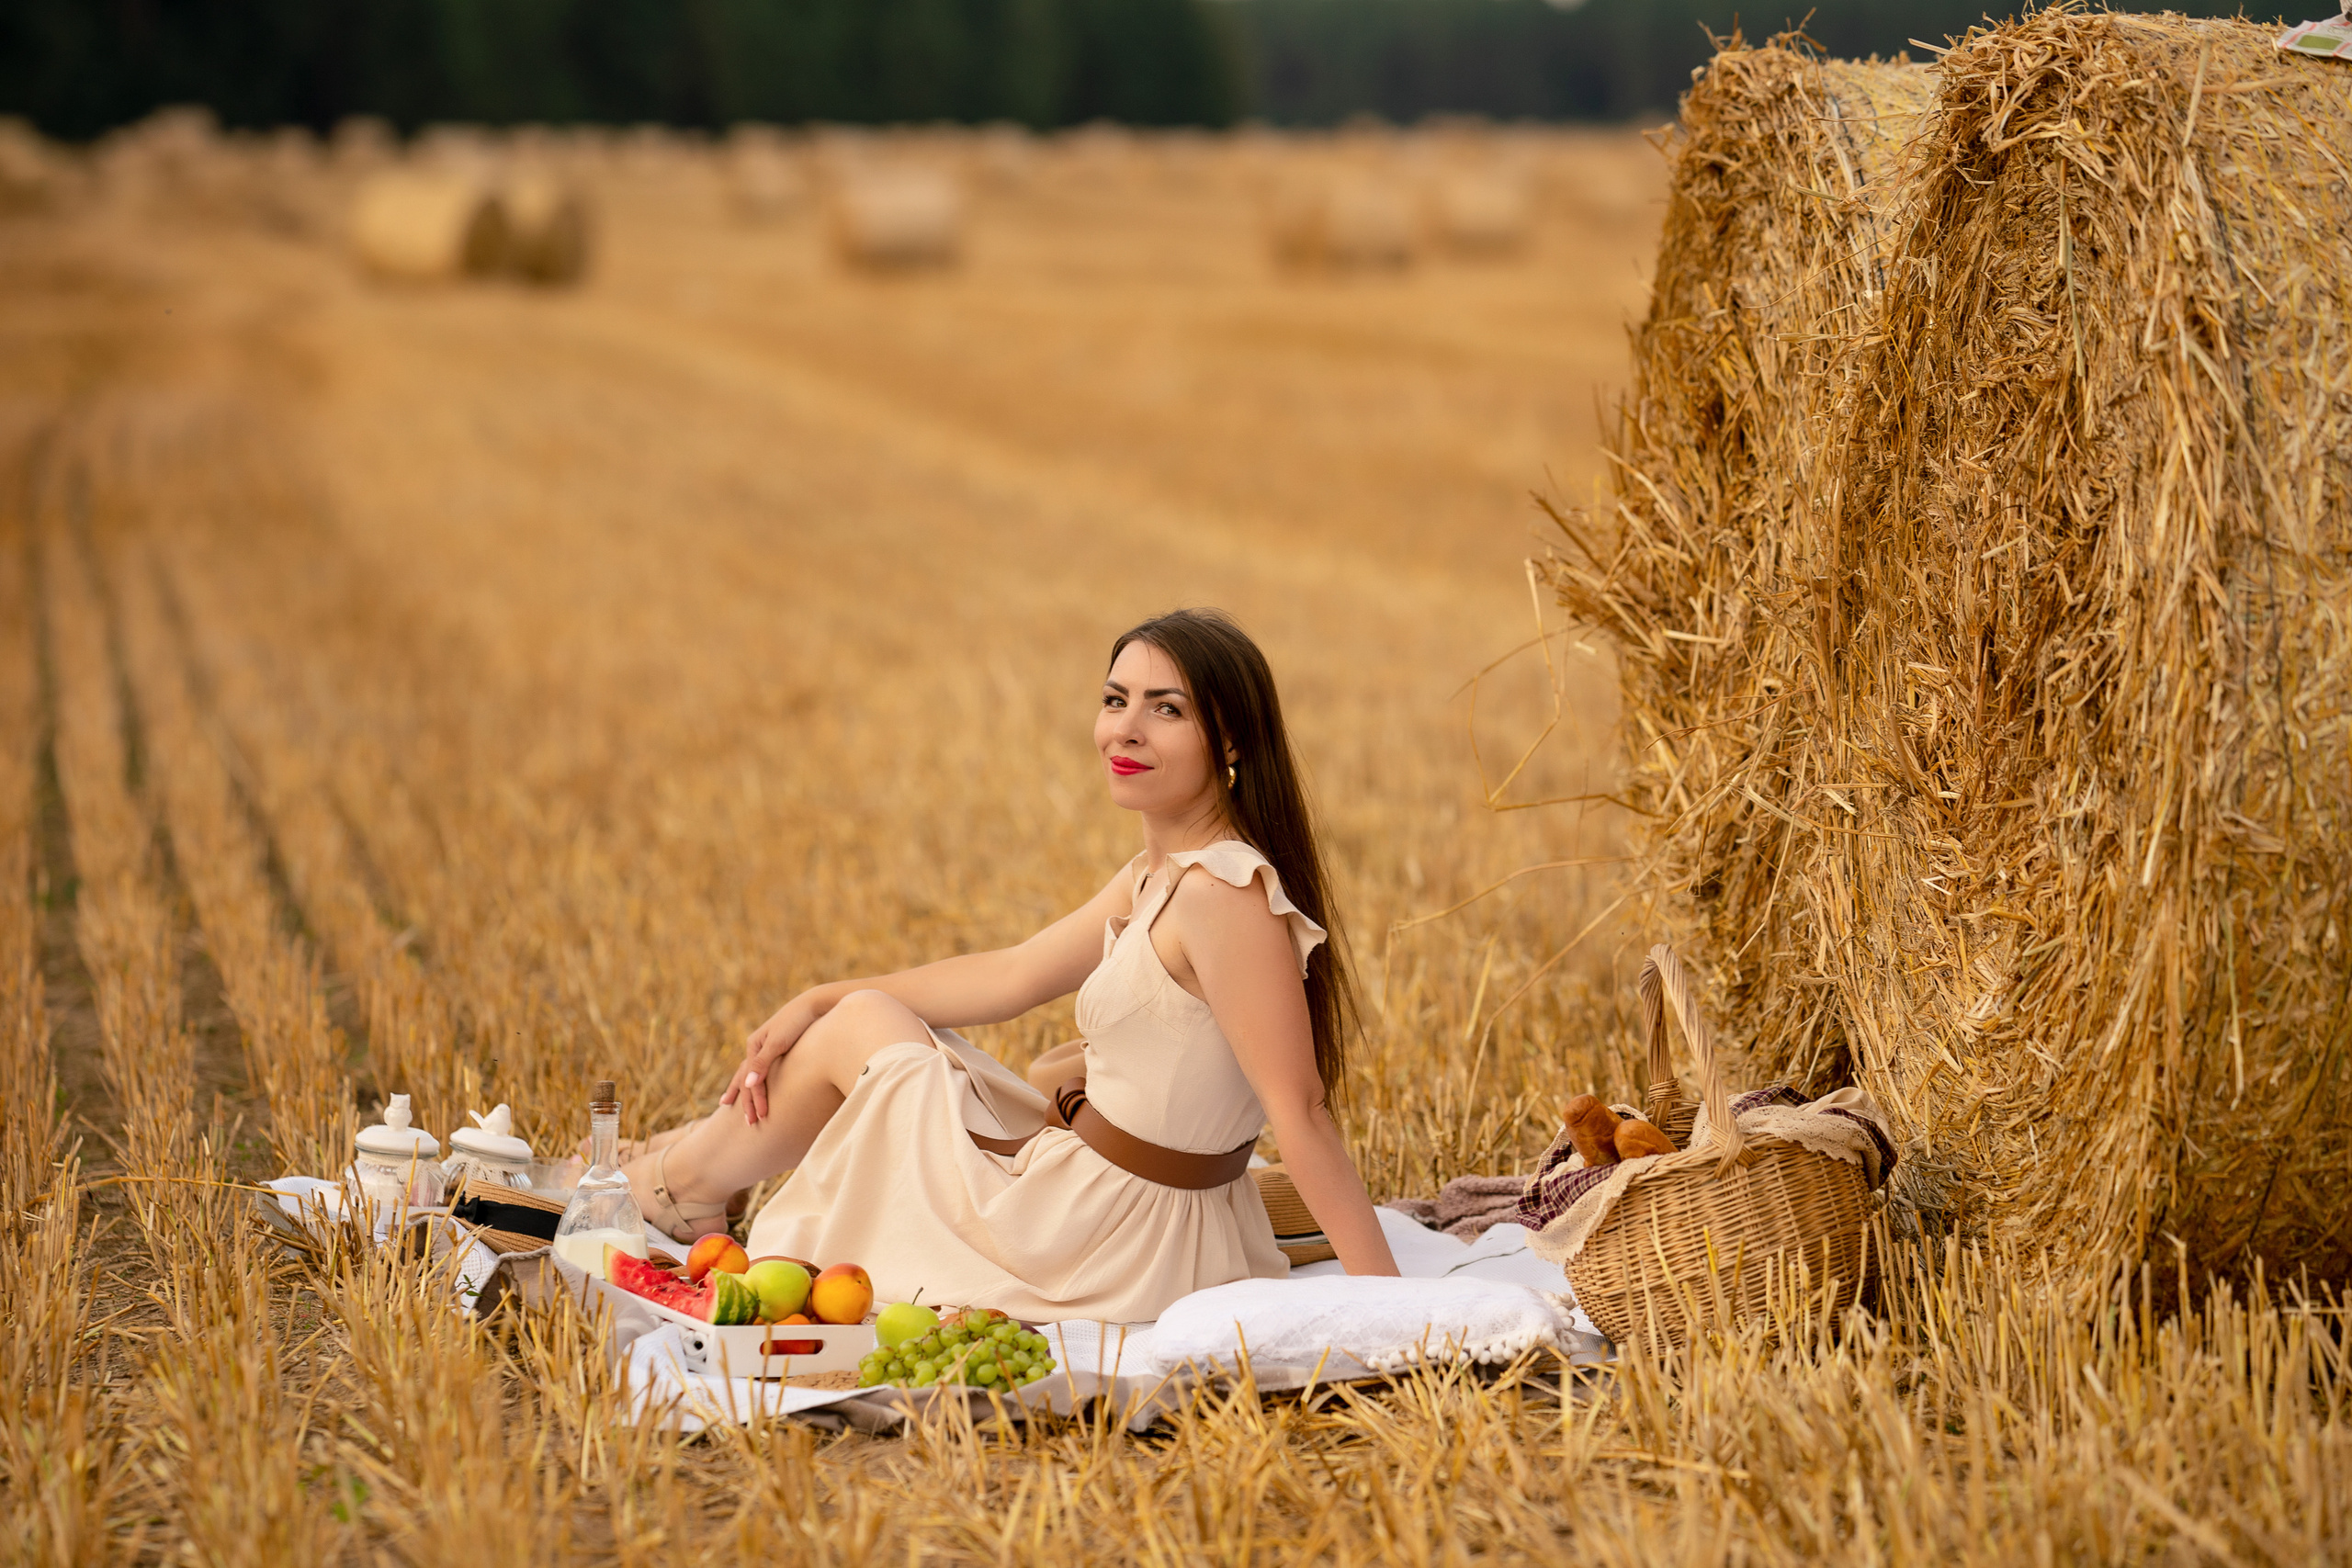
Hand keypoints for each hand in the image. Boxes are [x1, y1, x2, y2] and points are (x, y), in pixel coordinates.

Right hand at [721, 998, 814, 1124]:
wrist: (815, 1004)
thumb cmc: (798, 1022)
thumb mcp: (779, 1042)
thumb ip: (763, 1062)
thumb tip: (748, 1084)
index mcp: (754, 1046)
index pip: (750, 1080)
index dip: (756, 1100)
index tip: (763, 1117)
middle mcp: (756, 1047)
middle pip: (745, 1078)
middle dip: (746, 1101)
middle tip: (749, 1123)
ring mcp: (765, 1047)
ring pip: (748, 1073)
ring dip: (740, 1090)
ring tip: (727, 1103)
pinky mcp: (776, 1047)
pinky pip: (760, 1067)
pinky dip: (753, 1078)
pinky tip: (751, 1083)